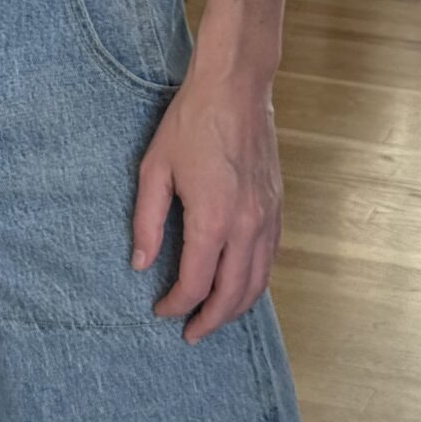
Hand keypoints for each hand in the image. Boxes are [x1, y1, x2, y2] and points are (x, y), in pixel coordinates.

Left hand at [130, 68, 282, 343]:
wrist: (235, 87)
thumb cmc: (191, 123)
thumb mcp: (155, 169)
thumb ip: (147, 221)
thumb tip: (142, 264)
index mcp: (213, 220)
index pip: (196, 284)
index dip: (176, 305)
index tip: (160, 310)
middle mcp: (247, 227)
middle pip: (232, 295)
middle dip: (210, 321)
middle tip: (190, 334)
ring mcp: (268, 218)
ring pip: (258, 283)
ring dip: (236, 308)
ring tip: (213, 317)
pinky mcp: (278, 207)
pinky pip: (270, 259)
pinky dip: (255, 281)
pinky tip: (238, 283)